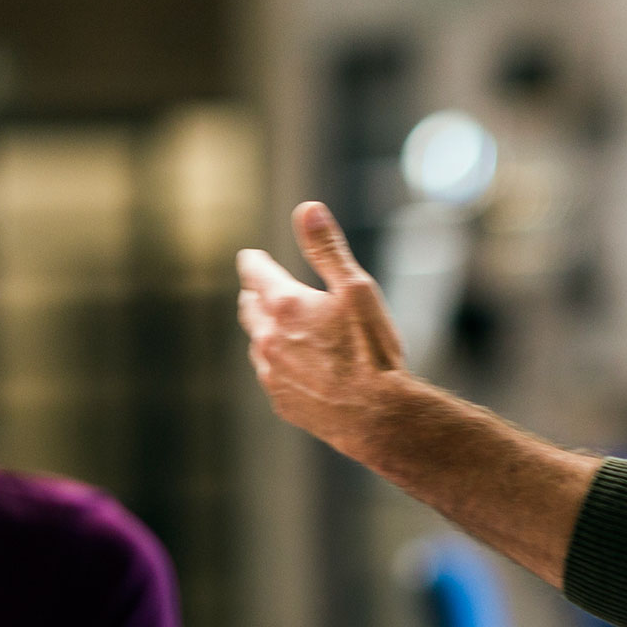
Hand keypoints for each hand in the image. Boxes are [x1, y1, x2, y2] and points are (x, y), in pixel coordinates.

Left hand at [237, 201, 404, 453]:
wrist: (377, 417)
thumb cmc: (372, 353)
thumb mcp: (357, 290)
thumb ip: (327, 249)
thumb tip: (307, 209)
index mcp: (285, 305)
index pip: (255, 272)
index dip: (254, 261)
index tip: (252, 258)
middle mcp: (268, 338)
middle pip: (249, 307)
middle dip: (254, 294)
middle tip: (260, 289)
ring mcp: (271, 372)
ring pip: (257, 343)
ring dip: (265, 331)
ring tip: (280, 329)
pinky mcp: (280, 400)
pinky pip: (269, 374)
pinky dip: (276, 363)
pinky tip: (293, 365)